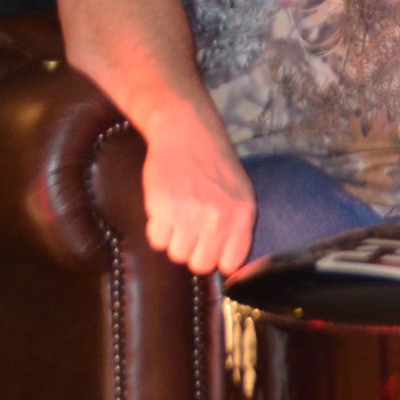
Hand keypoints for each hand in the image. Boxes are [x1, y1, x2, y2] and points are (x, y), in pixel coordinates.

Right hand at [141, 120, 256, 274]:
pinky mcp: (162, 209)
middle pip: (201, 264)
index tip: (211, 249)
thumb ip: (237, 227)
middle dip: (194, 252)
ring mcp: (190, 216)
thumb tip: (230, 263)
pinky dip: (158, 230)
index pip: (231, 263)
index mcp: (243, 216)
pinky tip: (165, 211)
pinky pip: (157, 240)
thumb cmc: (216, 165)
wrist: (187, 134)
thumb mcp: (241, 194)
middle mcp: (218, 219)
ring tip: (179, 218)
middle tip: (191, 232)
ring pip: (176, 254)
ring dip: (174, 241)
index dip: (218, 259)